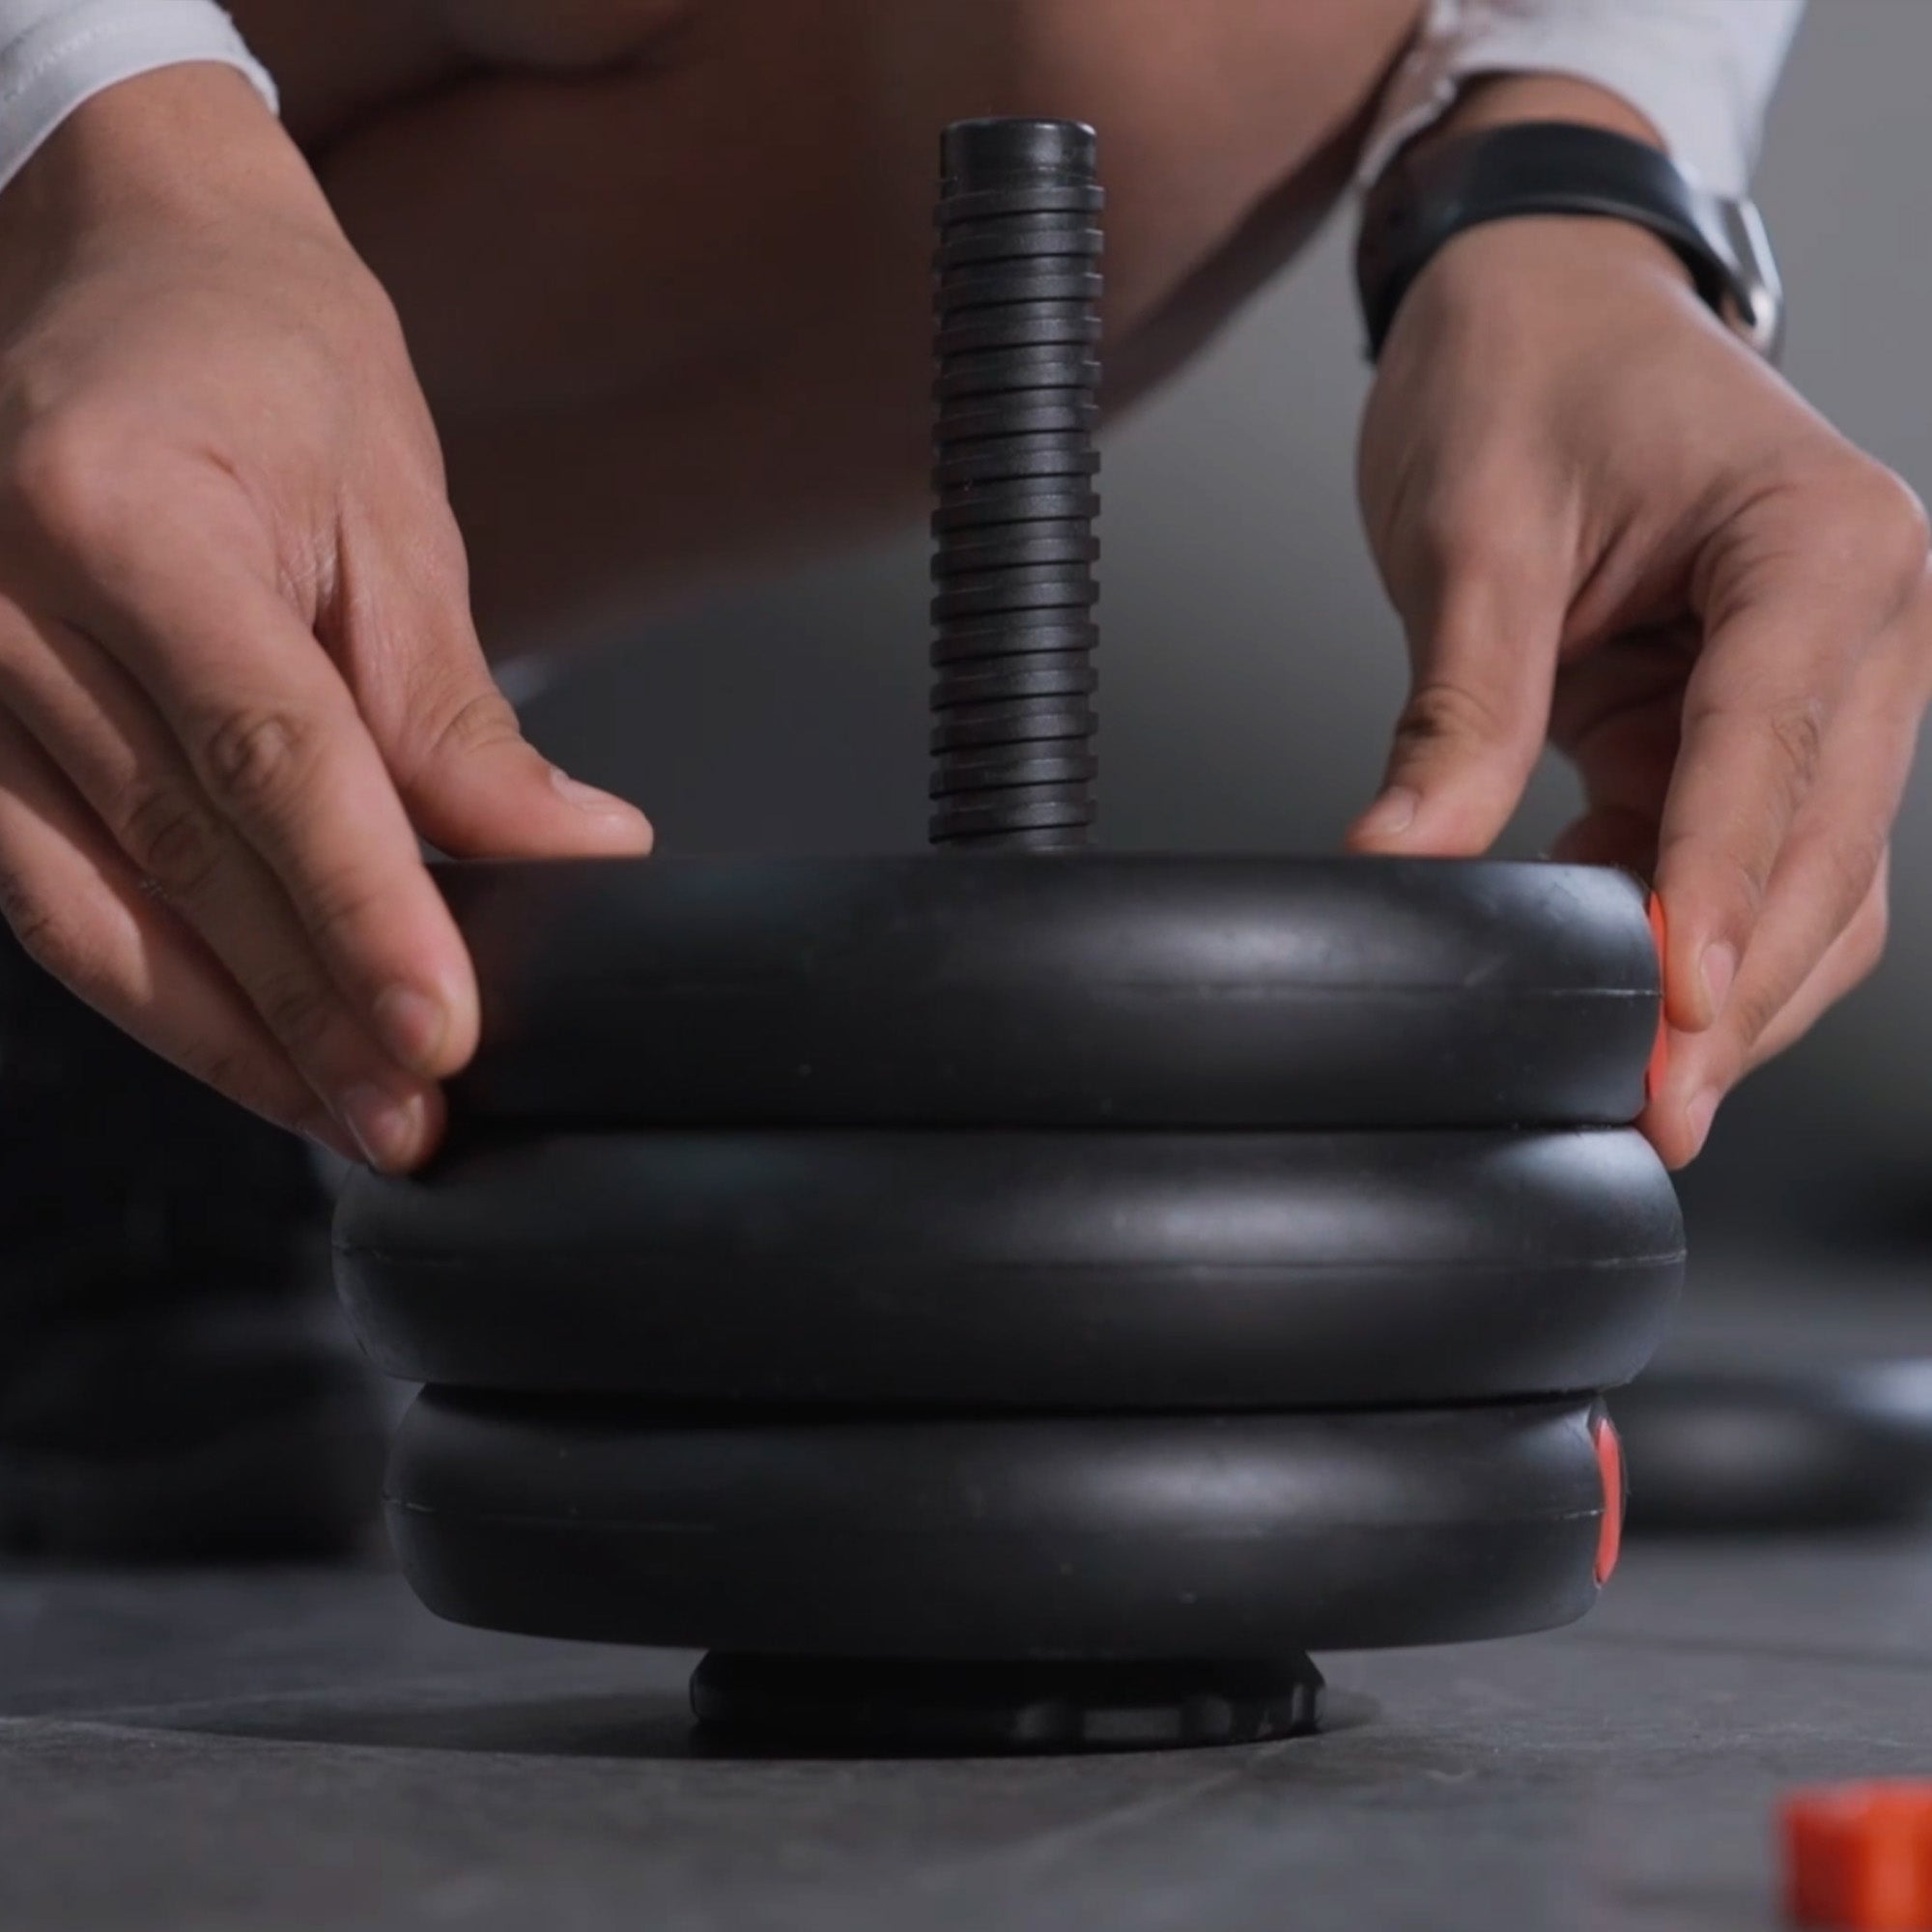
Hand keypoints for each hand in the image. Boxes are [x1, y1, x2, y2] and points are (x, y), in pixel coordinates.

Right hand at [0, 65, 651, 1170]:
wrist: (112, 253)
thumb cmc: (262, 350)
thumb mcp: (388, 507)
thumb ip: (452, 709)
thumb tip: (568, 853)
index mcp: (119, 513)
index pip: (265, 758)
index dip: (360, 912)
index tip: (444, 1034)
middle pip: (178, 854)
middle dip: (305, 1011)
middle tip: (412, 1121)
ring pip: (88, 903)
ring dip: (226, 1032)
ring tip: (347, 1120)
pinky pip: (47, 884)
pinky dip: (155, 978)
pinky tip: (249, 1044)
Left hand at [1352, 159, 1931, 1165]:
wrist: (1538, 298)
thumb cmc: (1526, 365)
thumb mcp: (1476, 535)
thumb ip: (1460, 711)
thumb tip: (1405, 864)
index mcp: (1822, 548)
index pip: (1772, 754)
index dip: (1723, 898)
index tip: (1676, 1010)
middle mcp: (1863, 620)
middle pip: (1821, 847)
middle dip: (1737, 987)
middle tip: (1656, 1105)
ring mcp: (1825, 680)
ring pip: (1810, 879)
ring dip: (1731, 987)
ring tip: (1642, 1087)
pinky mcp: (1752, 720)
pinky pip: (1745, 855)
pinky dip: (1691, 931)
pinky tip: (1619, 988)